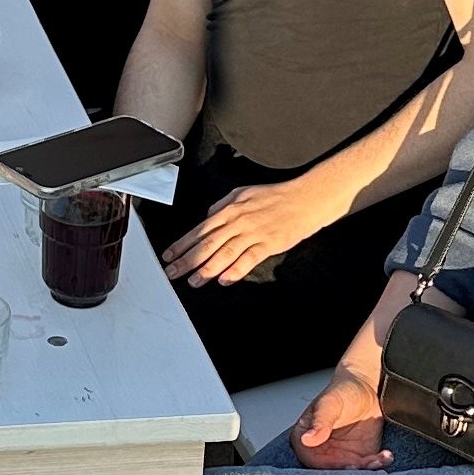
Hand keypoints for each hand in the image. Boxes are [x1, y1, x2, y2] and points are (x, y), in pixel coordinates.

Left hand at [164, 173, 335, 287]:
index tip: (169, 256)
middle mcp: (238, 221)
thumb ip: (222, 205)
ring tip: (194, 281)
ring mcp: (253, 233)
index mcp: (229, 209)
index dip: (182, 244)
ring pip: (224, 253)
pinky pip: (249, 259)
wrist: (304, 199)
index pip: (199, 230)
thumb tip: (207, 216)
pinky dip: (235, 270)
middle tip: (173, 273)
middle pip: (207, 244)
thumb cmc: (275, 196)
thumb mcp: (243, 193)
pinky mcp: (268, 244)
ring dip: (207, 269)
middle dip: (187, 260)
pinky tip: (224, 280)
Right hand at [289, 369, 389, 470]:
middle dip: (350, 472)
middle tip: (365, 465)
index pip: (311, 460)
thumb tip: (307, 440)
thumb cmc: (343, 391)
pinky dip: (377, 464)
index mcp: (304, 439)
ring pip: (351, 473)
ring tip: (379, 459)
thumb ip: (320, 422)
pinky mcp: (359, 458)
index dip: (328, 466)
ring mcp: (340, 456)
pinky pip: (367, 467)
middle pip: (331, 471)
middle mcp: (321, 451)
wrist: (367, 388)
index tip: (346, 464)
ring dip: (366, 470)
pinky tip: (385, 456)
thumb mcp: (330, 403)